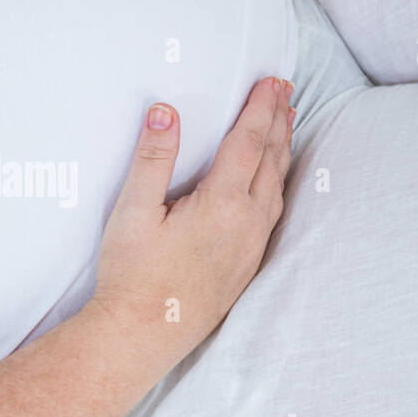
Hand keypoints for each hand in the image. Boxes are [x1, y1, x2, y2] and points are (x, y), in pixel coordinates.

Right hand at [92, 76, 294, 374]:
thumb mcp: (133, 210)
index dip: (260, 108)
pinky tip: (272, 182)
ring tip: (286, 125)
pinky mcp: (245, 267)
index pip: (249, 142)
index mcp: (221, 204)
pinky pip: (272, 213)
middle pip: (270, 160)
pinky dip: (276, 184)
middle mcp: (246, 224)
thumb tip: (166, 111)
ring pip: (275, 187)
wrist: (141, 335)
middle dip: (278, 121)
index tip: (270, 81)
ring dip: (282, 151)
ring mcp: (250, 248)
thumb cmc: (131, 275)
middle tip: (284, 90)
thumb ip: (153, 158)